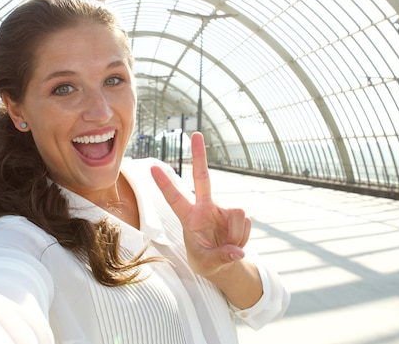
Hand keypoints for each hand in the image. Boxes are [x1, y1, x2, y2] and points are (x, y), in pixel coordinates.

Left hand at [151, 132, 251, 278]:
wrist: (222, 264)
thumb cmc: (205, 261)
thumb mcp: (208, 264)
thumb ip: (221, 257)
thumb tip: (237, 251)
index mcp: (189, 217)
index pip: (175, 198)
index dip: (165, 184)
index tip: (152, 167)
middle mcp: (205, 207)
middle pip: (202, 177)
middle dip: (199, 156)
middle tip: (195, 134)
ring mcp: (222, 209)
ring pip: (238, 213)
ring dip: (237, 234)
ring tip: (229, 247)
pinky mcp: (237, 214)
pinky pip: (246, 222)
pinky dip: (243, 237)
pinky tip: (236, 243)